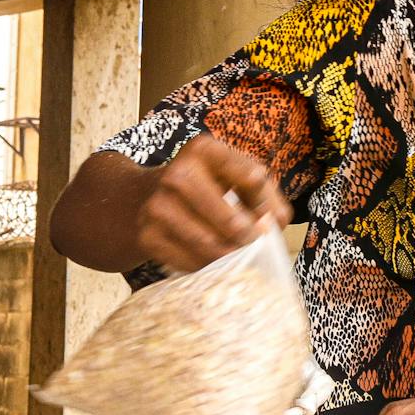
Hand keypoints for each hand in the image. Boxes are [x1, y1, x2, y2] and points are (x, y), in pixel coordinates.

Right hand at [137, 135, 291, 271]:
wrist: (143, 196)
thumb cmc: (205, 186)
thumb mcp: (235, 177)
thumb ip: (265, 196)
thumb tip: (271, 226)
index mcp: (204, 150)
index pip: (253, 179)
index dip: (266, 204)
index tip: (266, 216)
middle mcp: (178, 173)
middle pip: (232, 221)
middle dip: (250, 237)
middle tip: (254, 243)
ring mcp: (158, 205)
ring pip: (211, 245)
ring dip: (231, 255)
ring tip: (237, 252)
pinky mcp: (147, 235)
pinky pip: (190, 261)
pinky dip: (207, 265)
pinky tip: (210, 257)